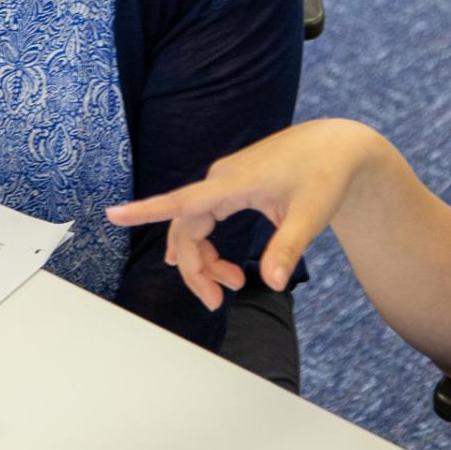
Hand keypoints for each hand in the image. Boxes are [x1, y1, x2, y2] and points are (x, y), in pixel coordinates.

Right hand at [106, 119, 375, 309]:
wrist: (337, 147)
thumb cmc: (325, 174)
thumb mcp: (311, 214)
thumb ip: (288, 248)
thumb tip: (273, 283)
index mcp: (233, 182)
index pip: (181, 201)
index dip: (146, 211)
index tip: (113, 214)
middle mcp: (221, 180)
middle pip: (185, 229)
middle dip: (195, 268)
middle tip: (216, 303)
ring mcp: (224, 183)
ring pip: (194, 227)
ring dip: (204, 261)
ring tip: (234, 285)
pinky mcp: (232, 187)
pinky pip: (205, 220)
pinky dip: (211, 247)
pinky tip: (222, 267)